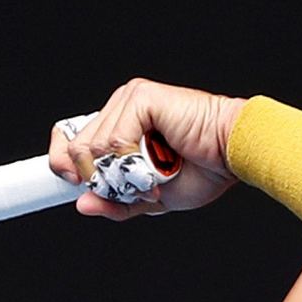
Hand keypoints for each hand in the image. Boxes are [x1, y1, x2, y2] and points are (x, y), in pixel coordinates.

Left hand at [47, 78, 245, 218]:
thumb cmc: (202, 170)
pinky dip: (133, 162)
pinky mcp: (141, 97)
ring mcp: (129, 100)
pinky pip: (114, 140)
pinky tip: (158, 165)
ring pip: (93, 148)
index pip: (69, 140)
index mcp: (117, 126)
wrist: (233, 156)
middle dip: (103, 180)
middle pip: (77, 149)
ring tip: (155, 178)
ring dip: (123, 175)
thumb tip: (82, 204)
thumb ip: (116, 202)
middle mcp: (119, 108)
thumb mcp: (149, 199)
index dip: (67, 165)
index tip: (80, 186)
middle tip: (139, 187)